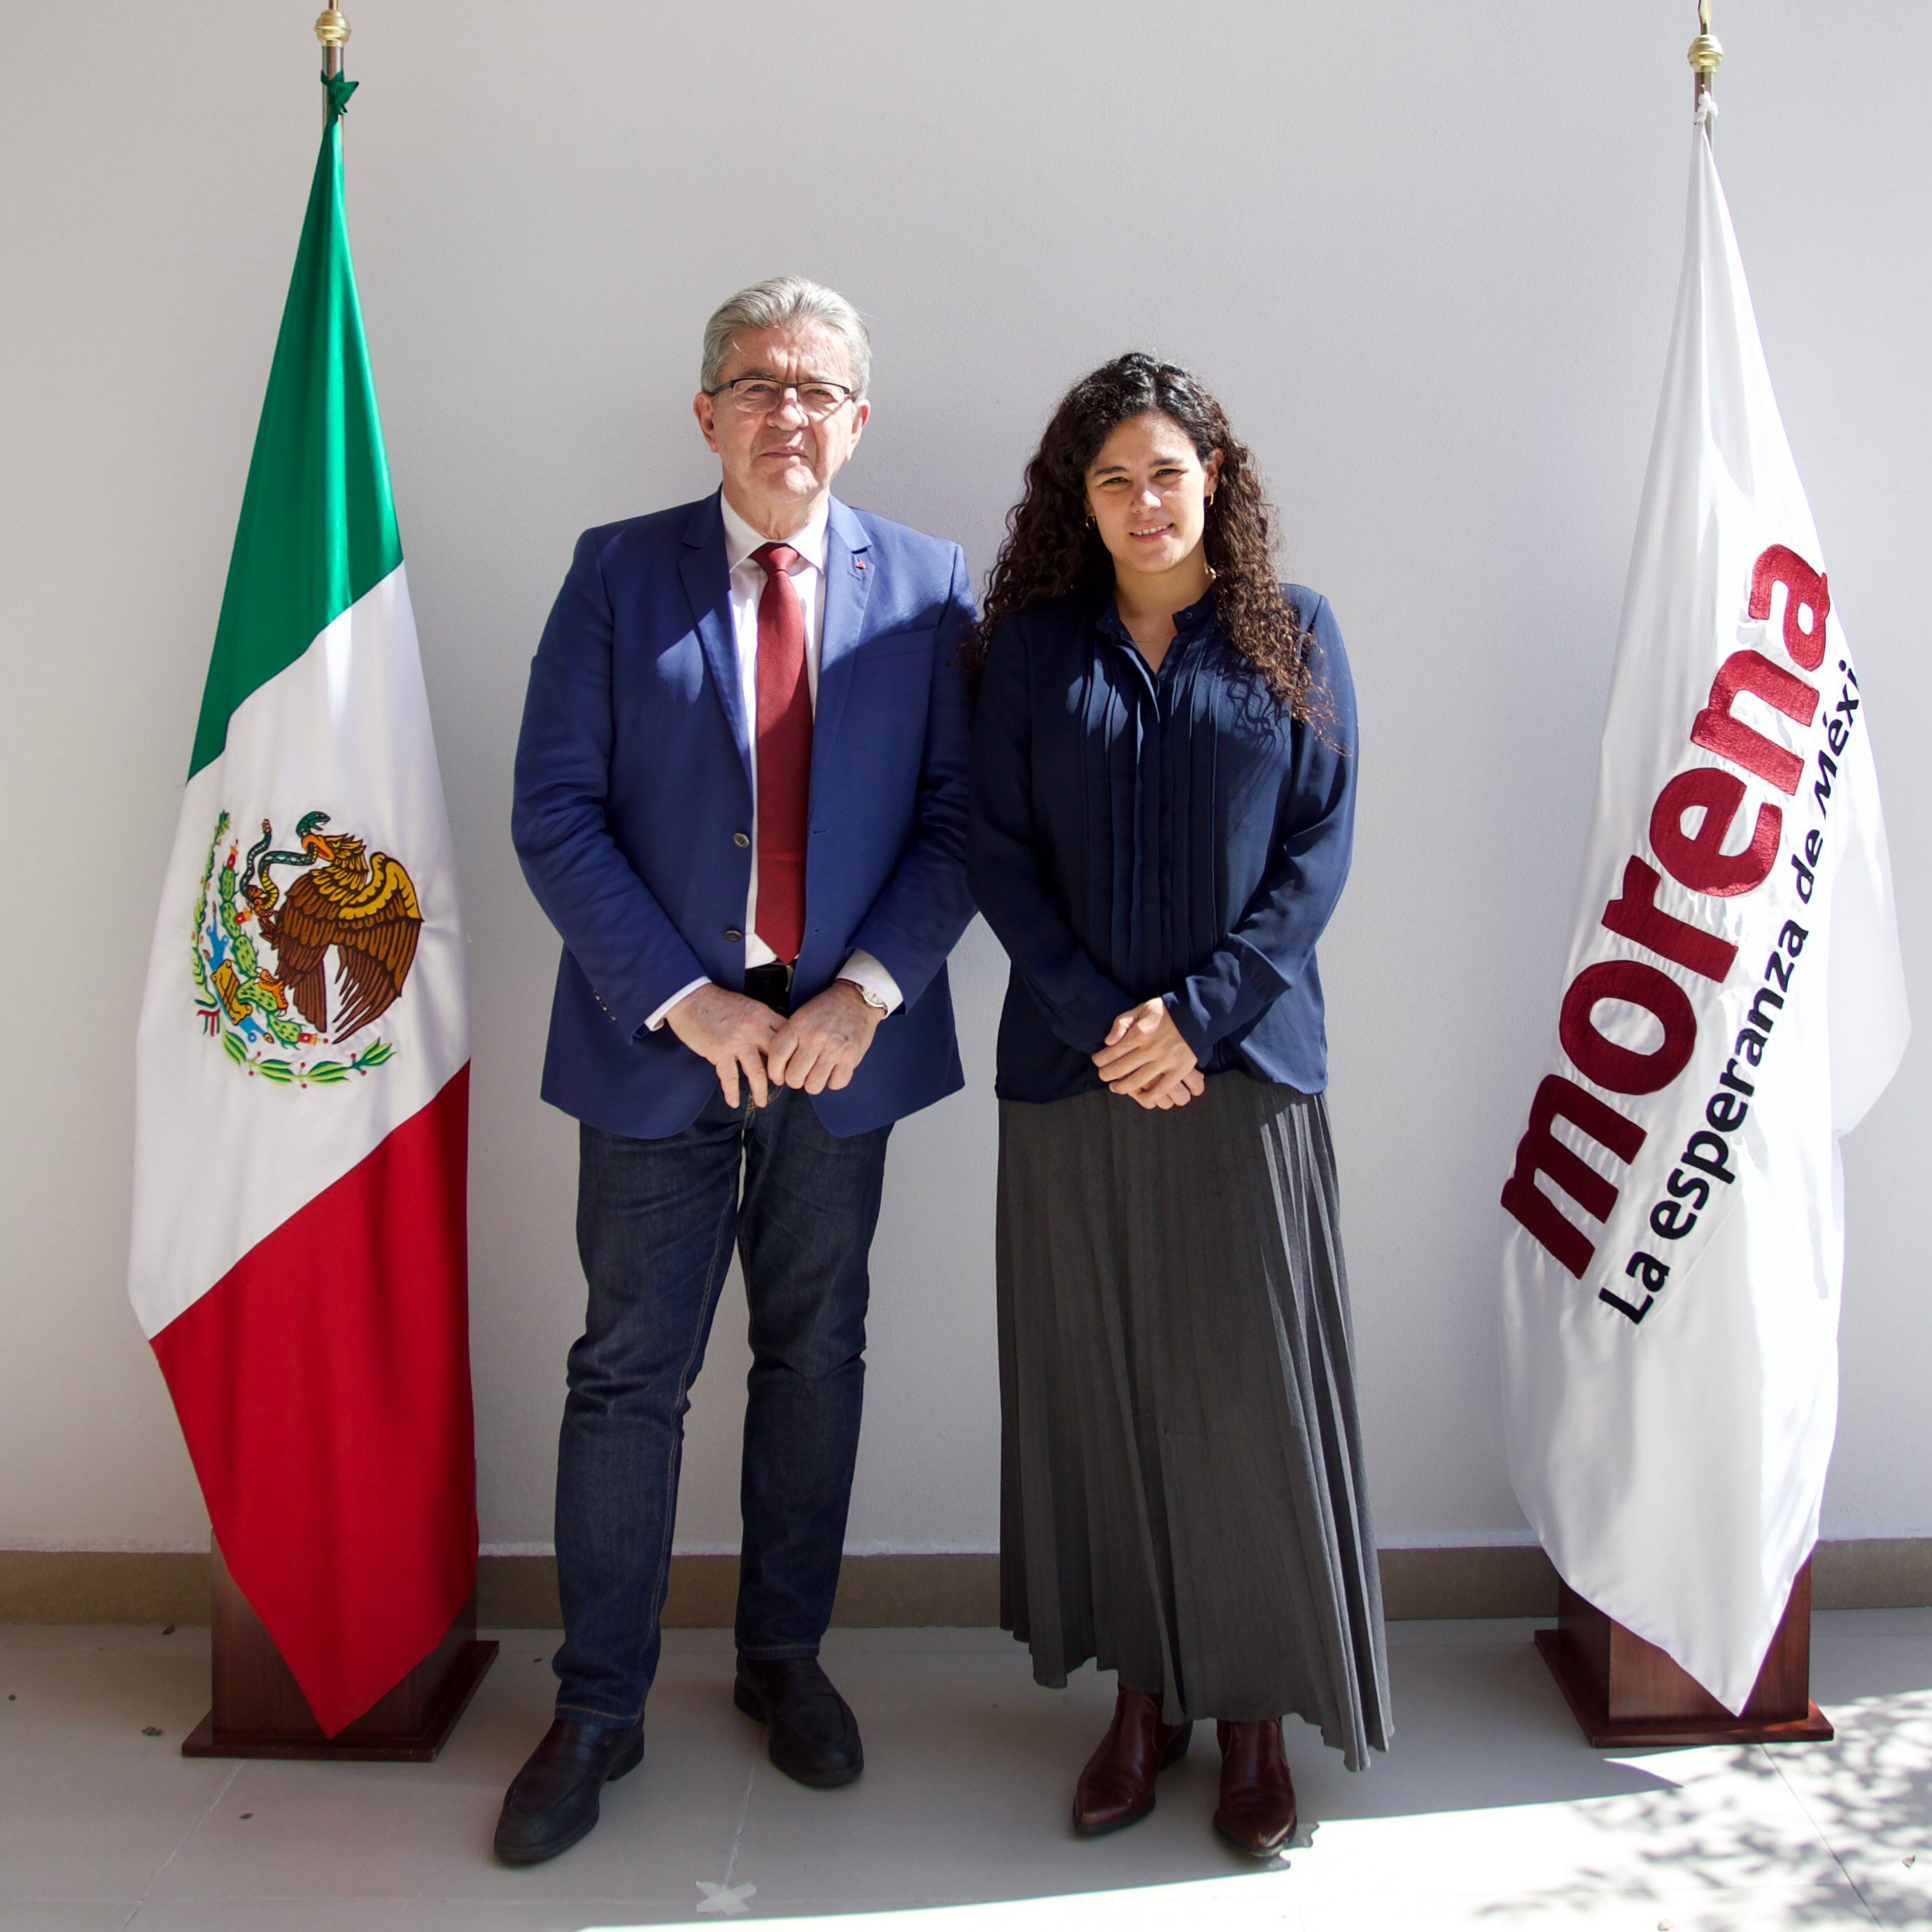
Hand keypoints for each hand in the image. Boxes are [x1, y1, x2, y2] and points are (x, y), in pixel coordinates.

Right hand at [665, 984, 782, 1106]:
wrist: (691, 998)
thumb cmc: (718, 1003)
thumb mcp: (748, 1006)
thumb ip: (762, 1022)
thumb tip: (773, 1043)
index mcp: (763, 1015)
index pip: (787, 1036)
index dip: (793, 1053)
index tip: (793, 1066)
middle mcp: (754, 1028)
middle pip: (778, 1057)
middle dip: (782, 1075)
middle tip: (782, 1086)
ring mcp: (738, 1041)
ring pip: (758, 1072)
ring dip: (760, 1091)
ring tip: (762, 1102)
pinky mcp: (720, 1051)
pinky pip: (730, 1078)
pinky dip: (732, 1093)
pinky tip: (734, 1102)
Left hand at [767, 980, 882, 1094]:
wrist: (855, 999)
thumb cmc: (825, 1010)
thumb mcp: (800, 1016)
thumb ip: (789, 1040)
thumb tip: (779, 1068)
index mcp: (798, 1026)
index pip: (777, 1057)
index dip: (775, 1072)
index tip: (779, 1077)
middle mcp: (815, 1038)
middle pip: (794, 1077)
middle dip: (795, 1080)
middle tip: (801, 1074)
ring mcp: (834, 1049)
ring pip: (813, 1085)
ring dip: (813, 1084)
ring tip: (816, 1074)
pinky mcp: (851, 1057)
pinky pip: (836, 1084)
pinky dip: (833, 1082)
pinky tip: (833, 1072)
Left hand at [1092, 999, 1202, 1109]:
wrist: (1196, 1014)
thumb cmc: (1165, 1012)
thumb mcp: (1141, 1008)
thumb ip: (1122, 1022)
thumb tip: (1108, 1042)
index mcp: (1140, 1032)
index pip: (1112, 1052)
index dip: (1100, 1059)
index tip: (1097, 1061)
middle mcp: (1151, 1048)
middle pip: (1121, 1069)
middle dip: (1106, 1074)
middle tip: (1103, 1076)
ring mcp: (1166, 1060)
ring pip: (1137, 1081)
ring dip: (1122, 1087)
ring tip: (1115, 1087)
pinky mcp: (1179, 1069)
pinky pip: (1161, 1089)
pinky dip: (1148, 1096)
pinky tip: (1140, 1095)